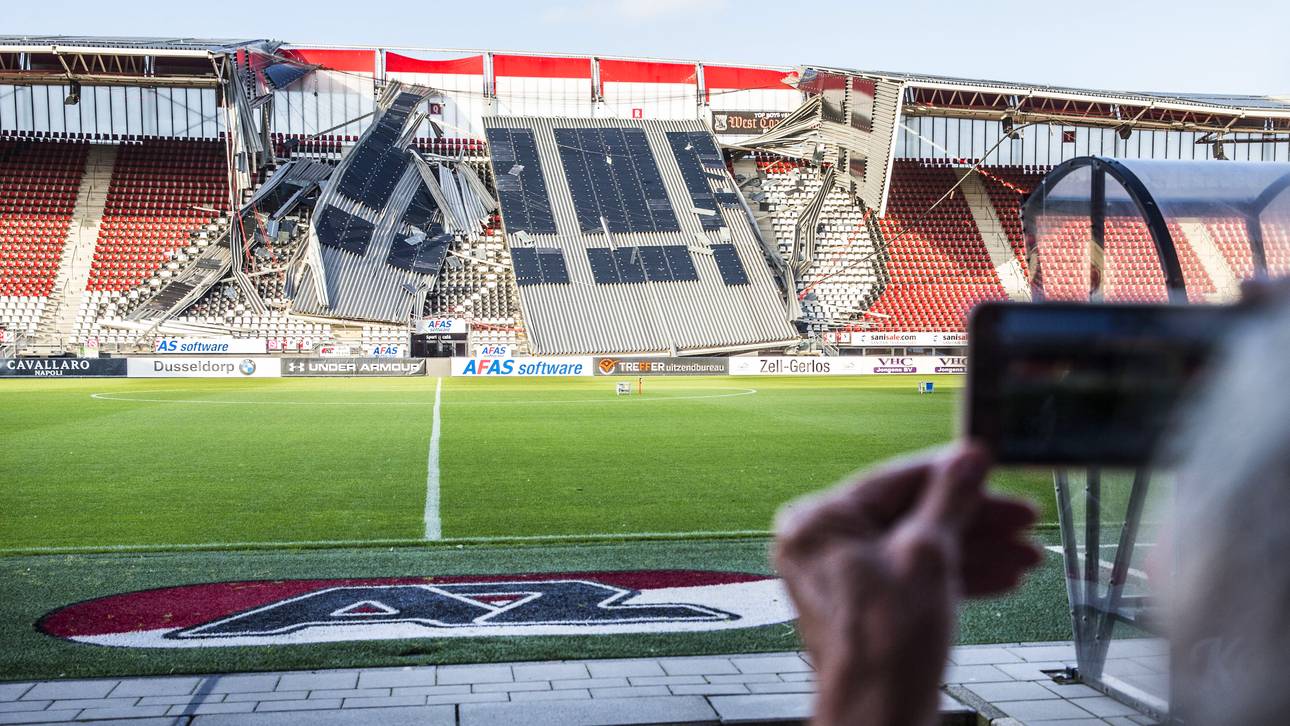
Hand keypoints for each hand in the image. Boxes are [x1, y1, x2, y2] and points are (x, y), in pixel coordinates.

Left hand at [773, 443, 1040, 725]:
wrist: (880, 716)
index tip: (991, 466)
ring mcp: (842, 576)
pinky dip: (955, 577)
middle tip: (1022, 518)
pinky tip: (1002, 578)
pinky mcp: (864, 605)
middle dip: (973, 521)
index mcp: (819, 521)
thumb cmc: (885, 646)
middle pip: (910, 515)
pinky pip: (912, 576)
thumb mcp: (928, 555)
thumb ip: (949, 499)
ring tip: (1025, 554)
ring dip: (975, 550)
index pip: (895, 480)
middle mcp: (822, 544)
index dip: (952, 474)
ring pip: (918, 547)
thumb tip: (968, 456)